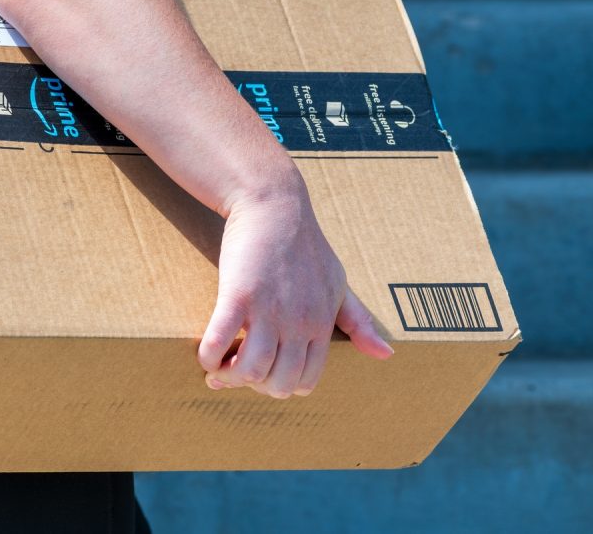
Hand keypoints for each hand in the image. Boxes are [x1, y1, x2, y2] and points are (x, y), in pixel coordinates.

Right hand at [197, 170, 392, 397]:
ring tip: (220, 365)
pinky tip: (206, 353)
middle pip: (277, 383)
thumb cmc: (305, 245)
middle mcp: (298, 323)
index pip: (305, 381)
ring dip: (229, 376)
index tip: (262, 373)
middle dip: (254, 385)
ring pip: (251, 370)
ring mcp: (268, 310)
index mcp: (322, 324)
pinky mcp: (238, 295)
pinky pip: (219, 342)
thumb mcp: (339, 284)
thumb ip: (358, 322)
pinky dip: (209, 357)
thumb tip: (386, 356)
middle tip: (238, 369)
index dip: (279, 385)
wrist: (274, 206)